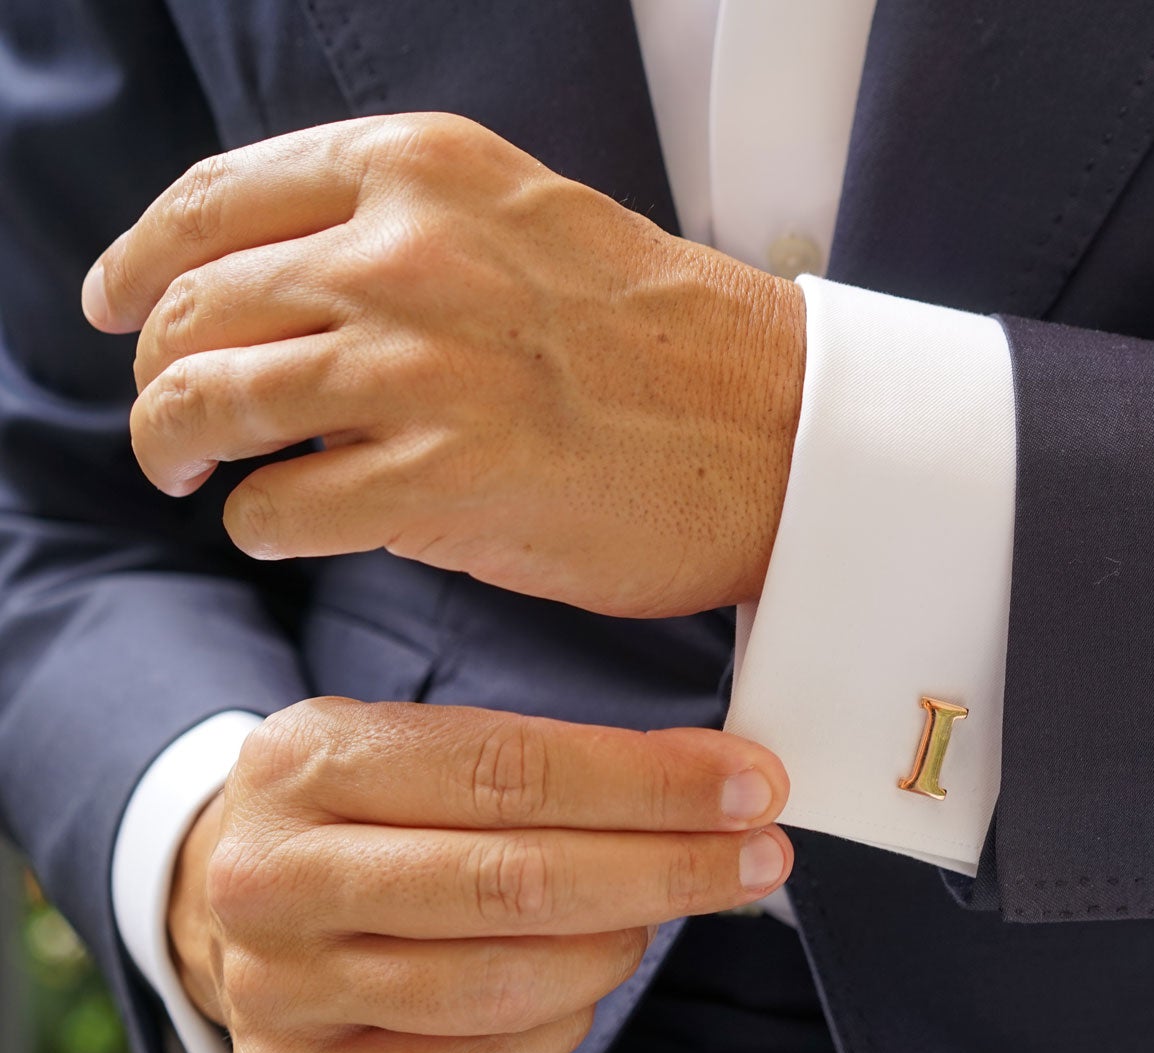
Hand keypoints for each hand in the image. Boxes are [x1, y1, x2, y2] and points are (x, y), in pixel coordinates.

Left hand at [83, 112, 805, 618]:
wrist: (782, 429)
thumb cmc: (667, 340)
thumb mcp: (527, 223)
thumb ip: (403, 232)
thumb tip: (278, 294)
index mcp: (422, 170)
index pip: (215, 200)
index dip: (140, 257)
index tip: (116, 305)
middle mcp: (404, 252)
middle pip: (191, 305)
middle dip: (154, 372)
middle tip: (171, 422)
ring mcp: (419, 367)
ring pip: (205, 401)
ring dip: (177, 447)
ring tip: (195, 474)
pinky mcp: (440, 480)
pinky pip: (274, 508)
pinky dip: (260, 526)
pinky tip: (291, 527)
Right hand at [165, 699, 791, 1052]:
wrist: (228, 896)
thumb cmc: (369, 811)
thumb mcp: (433, 748)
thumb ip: (563, 760)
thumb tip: (726, 780)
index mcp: (309, 759)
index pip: (511, 771)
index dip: (649, 785)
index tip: (753, 787)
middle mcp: (273, 875)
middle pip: (512, 883)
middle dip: (664, 869)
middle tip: (758, 859)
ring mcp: (274, 986)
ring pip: (497, 984)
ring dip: (615, 949)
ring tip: (654, 916)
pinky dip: (557, 1027)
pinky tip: (587, 985)